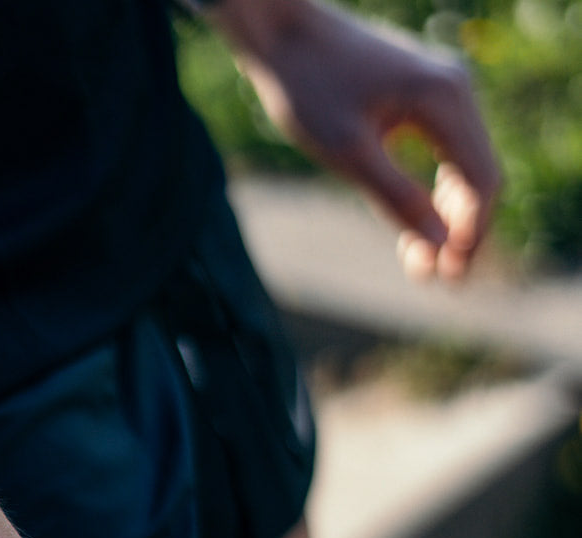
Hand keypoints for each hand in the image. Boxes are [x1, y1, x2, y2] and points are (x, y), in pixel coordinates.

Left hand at [215, 0, 500, 280]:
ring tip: (421, 262)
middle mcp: (454, 89)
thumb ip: (398, 199)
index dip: (470, 235)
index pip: (480, 181)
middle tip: (434, 279)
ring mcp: (441, 88)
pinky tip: (412, 224)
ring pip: (463, 164)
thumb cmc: (308, 88)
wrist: (281, 33)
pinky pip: (444, 149)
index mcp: (444, 100)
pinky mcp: (421, 93)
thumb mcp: (349, 154)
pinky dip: (434, 189)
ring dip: (447, 215)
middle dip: (461, 230)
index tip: (447, 277)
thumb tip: (441, 245)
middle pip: (479, 174)